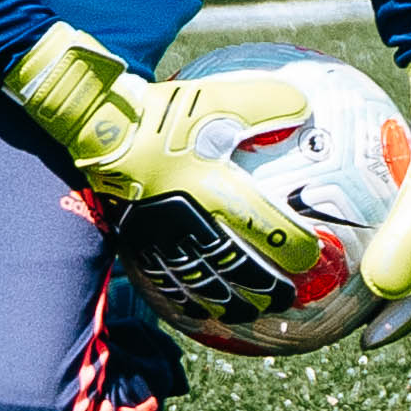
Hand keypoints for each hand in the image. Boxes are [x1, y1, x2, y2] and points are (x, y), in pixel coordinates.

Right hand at [6, 23, 323, 325]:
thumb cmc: (162, 114)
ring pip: (201, 282)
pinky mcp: (139, 240)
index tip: (311, 256)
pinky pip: (166, 278)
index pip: (265, 227)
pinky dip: (185, 299)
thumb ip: (265, 103)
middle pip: (237, 268)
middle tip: (288, 298)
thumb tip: (306, 107)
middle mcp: (193, 221)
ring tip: (248, 313)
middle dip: (266, 287)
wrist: (99, 127)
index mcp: (216, 189)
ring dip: (228, 302)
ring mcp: (163, 236)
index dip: (292, 245)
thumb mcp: (217, 98)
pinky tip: (195, 308)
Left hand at [359, 28, 410, 348]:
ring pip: (394, 240)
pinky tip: (319, 209)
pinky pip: (380, 204)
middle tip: (343, 318)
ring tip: (328, 271)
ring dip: (366, 259)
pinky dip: (357, 216)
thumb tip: (380, 291)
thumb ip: (409, 241)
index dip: (398, 323)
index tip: (363, 344)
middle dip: (381, 300)